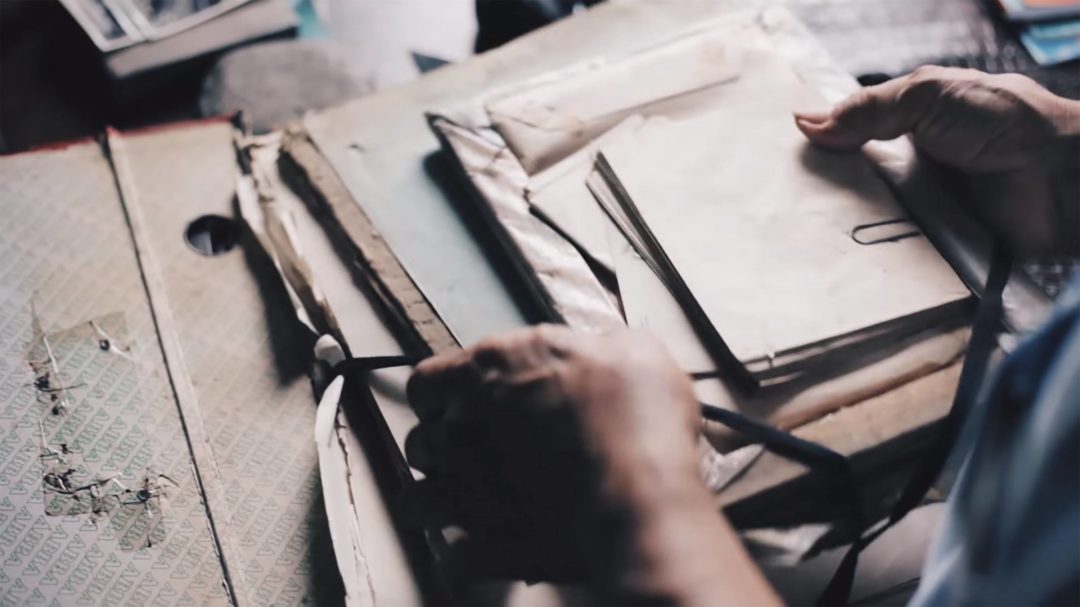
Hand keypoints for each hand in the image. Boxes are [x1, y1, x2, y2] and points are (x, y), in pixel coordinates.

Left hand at [403, 326, 777, 603]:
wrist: (644, 491)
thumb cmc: (639, 418)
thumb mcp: (634, 351)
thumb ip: (599, 347)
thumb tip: (603, 352)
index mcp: (494, 366)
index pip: (429, 380)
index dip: (443, 397)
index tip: (461, 407)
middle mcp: (466, 421)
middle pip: (421, 440)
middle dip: (442, 450)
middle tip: (474, 457)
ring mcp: (467, 484)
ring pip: (418, 498)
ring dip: (440, 500)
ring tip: (470, 504)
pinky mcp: (483, 538)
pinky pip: (453, 555)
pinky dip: (464, 554)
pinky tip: (484, 548)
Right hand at [794, 66, 1079, 255]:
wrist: (1062, 180)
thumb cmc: (1004, 124)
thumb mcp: (930, 95)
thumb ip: (868, 109)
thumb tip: (805, 123)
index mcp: (907, 127)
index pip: (848, 138)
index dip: (816, 146)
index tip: (773, 158)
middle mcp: (909, 170)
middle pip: (847, 184)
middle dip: (815, 192)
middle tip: (772, 202)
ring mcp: (918, 212)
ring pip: (861, 223)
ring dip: (834, 228)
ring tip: (787, 235)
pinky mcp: (930, 250)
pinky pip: (889, 256)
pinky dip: (866, 260)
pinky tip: (829, 262)